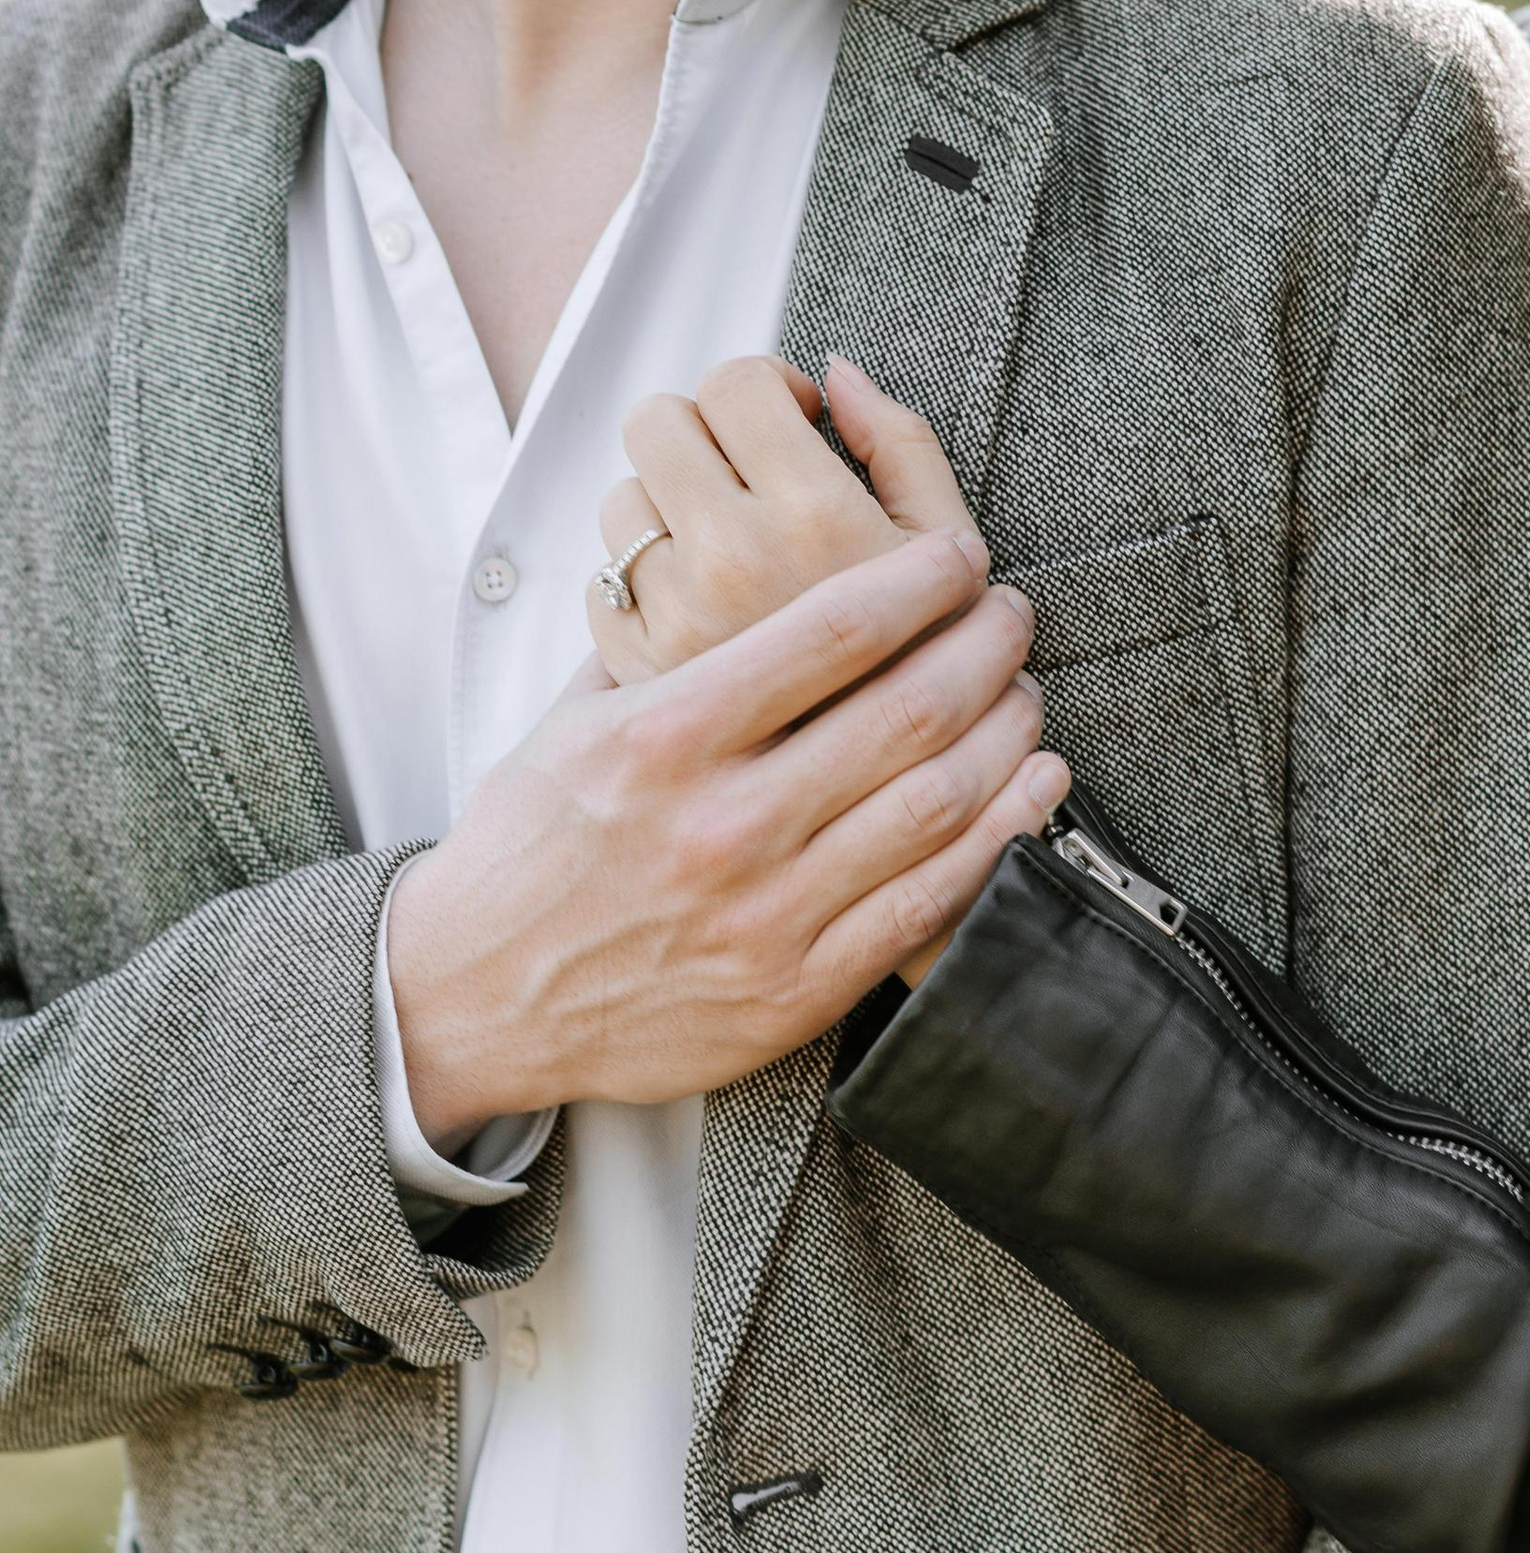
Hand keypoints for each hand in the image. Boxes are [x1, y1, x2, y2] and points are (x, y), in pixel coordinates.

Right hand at [386, 536, 1066, 1138]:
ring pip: (934, 802)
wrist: (471, 998)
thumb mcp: (572, 724)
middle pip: (905, 711)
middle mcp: (722, 821)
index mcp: (664, 736)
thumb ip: (659, 646)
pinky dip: (1002, 838)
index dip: (919, 582)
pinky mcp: (795, 989)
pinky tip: (1036, 788)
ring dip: (1006, 734)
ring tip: (1026, 690)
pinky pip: (927, 904)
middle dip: (983, 647)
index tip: (960, 555)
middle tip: (1012, 612)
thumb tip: (732, 563)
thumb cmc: (527, 850)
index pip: (830, 632)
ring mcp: (766, 912)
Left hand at [591, 354, 980, 687]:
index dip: (769, 387)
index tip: (794, 421)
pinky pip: (605, 583)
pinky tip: (698, 607)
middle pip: (658, 421)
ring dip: (668, 506)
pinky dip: (642, 585)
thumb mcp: (947, 544)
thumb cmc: (927, 666)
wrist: (882, 804)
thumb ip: (902, 445)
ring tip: (726, 544)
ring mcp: (672, 615)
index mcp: (813, 517)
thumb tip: (837, 376)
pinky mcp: (636, 669)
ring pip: (623, 500)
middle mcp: (729, 559)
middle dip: (703, 428)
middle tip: (745, 466)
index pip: (738, 383)